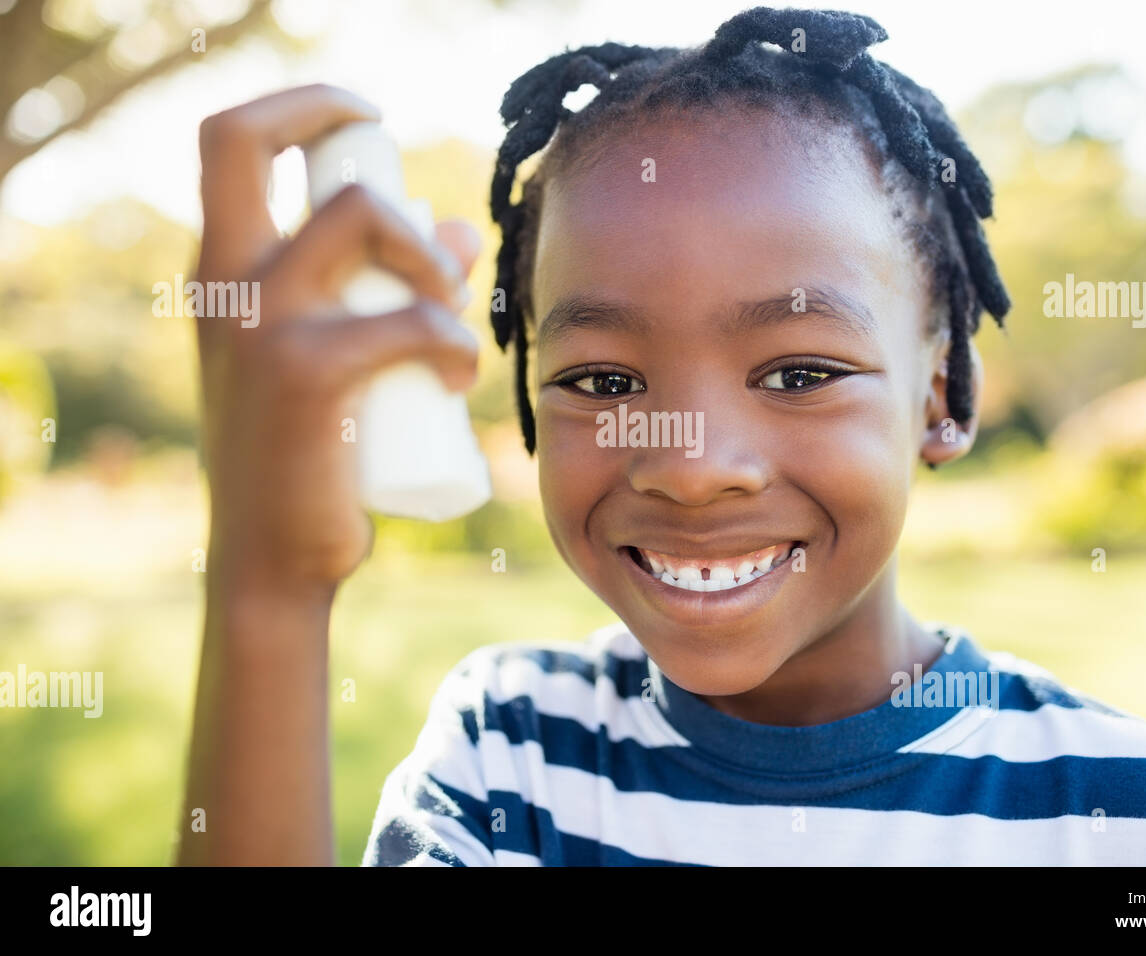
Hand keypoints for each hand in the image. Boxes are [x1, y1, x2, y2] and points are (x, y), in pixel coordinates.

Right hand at [194, 84, 481, 595]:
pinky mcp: (306, 373)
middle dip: (353, 148)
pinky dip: (454, 339)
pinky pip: (412, 319)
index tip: (368, 121)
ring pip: (361, 217)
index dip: (302, 105)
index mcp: (218, 272)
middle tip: (424, 239)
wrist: (273, 561)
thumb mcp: (332, 359)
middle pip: (263, 143)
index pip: (229, 139)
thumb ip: (387, 292)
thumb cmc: (307, 458)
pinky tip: (458, 374)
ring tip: (450, 321)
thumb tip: (463, 231)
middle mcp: (223, 282)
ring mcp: (260, 322)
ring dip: (430, 256)